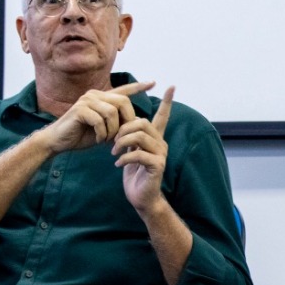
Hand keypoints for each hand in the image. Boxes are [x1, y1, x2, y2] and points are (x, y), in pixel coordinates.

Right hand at [37, 81, 152, 153]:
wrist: (60, 141)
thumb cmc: (83, 135)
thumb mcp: (106, 129)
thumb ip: (119, 123)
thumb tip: (137, 122)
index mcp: (102, 98)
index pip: (123, 90)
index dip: (138, 87)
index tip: (153, 83)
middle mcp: (95, 95)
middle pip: (122, 102)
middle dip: (126, 121)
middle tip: (120, 137)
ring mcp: (87, 100)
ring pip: (112, 112)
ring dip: (113, 130)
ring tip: (107, 140)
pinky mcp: (80, 109)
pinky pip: (100, 121)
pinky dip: (102, 134)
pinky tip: (98, 140)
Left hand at [114, 86, 173, 212]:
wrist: (140, 197)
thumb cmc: (134, 174)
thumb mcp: (131, 151)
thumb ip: (131, 137)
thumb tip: (127, 122)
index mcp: (155, 138)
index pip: (163, 116)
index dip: (167, 102)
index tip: (172, 86)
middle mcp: (161, 143)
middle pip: (142, 122)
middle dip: (123, 129)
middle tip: (113, 142)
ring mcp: (161, 154)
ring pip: (140, 136)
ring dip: (122, 142)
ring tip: (114, 153)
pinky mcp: (157, 165)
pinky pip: (138, 153)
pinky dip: (124, 158)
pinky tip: (117, 164)